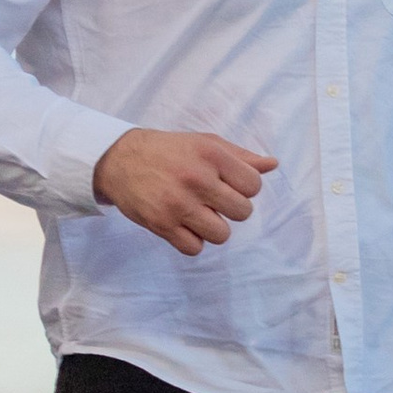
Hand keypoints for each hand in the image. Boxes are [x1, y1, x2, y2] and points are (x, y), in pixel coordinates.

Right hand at [93, 128, 278, 256]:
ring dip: (213, 227)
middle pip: (242, 212)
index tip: (227, 185)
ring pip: (221, 235)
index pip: (253, 186)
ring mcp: (178, 203)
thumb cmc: (169, 151)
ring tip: (198, 214)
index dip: (244, 188)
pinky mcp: (161, 224)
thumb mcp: (205, 143)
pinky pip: (194, 248)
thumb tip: (272, 165)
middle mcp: (196, 178)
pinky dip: (192, 241)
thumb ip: (240, 156)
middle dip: (231, 209)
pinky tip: (183, 225)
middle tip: (212, 200)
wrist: (120, 159)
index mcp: (211, 155)